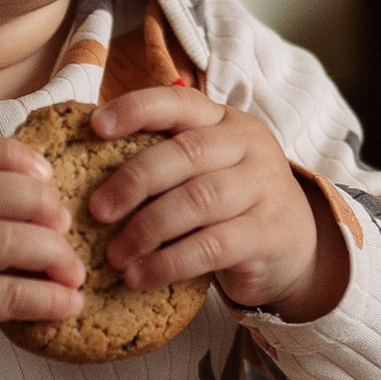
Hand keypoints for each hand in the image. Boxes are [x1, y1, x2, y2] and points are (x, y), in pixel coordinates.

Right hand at [0, 136, 82, 376]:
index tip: (46, 172)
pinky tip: (68, 303)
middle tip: (65, 222)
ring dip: (52, 251)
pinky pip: (7, 294)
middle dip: (37, 201)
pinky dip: (48, 297)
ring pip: (1, 239)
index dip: (8, 155)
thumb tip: (45, 188)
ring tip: (73, 268)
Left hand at [86, 83, 347, 319]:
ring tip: (116, 255)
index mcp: (224, 121)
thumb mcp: (206, 170)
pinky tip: (141, 277)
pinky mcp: (268, 233)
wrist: (296, 248)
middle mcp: (248, 146)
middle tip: (96, 211)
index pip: (179, 102)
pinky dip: (170, 262)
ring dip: (148, 228)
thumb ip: (164, 160)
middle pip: (186, 153)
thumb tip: (85, 172)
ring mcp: (264, 188)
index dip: (137, 109)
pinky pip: (213, 246)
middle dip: (135, 180)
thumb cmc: (230, 204)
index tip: (96, 127)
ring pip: (199, 200)